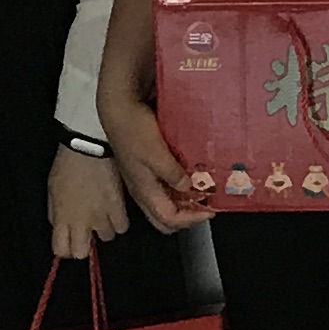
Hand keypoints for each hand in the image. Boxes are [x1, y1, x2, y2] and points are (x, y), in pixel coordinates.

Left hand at [47, 143, 130, 260]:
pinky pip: (122, 226)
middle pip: (82, 253)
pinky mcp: (119, 208)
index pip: (61, 250)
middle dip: (84, 244)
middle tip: (87, 230)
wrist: (89, 147)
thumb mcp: (52, 191)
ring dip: (104, 228)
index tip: (69, 240)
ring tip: (103, 213)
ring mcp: (102, 217)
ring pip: (106, 238)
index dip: (65, 248)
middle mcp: (81, 223)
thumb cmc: (67, 166)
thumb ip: (56, 214)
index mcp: (61, 219)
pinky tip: (115, 209)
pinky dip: (119, 220)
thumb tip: (61, 226)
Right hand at [100, 69, 202, 233]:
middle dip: (187, 217)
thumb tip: (189, 188)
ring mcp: (142, 179)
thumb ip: (173, 174)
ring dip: (183, 202)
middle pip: (164, 218)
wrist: (119, 109)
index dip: (191, 220)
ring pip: (164, 203)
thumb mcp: (156, 153)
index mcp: (145, 191)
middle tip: (205, 207)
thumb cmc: (134, 130)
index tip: (209, 211)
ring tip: (201, 192)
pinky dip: (177, 187)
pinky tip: (188, 175)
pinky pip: (162, 186)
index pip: (169, 220)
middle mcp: (142, 190)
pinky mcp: (143, 167)